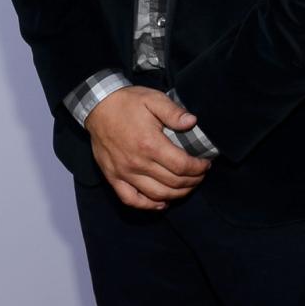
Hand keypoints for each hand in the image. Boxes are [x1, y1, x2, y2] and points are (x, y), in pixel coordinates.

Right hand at [84, 86, 210, 208]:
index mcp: (150, 144)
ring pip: (156, 194)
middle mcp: (137, 163)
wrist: (98, 107)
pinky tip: (161, 203)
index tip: (206, 164)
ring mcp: (123, 173)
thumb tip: (192, 121)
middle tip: (200, 175)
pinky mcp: (113, 177)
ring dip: (176, 194)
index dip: (198, 168)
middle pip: (172, 183)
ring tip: (187, 187)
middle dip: (192, 181)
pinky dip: (147, 205)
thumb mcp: (154, 99)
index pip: (182, 166)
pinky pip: (130, 199)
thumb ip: (174, 112)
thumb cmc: (128, 103)